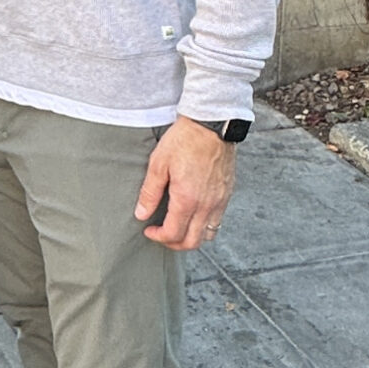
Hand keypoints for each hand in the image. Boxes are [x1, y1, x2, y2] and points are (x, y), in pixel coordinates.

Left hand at [134, 118, 236, 251]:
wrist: (212, 123)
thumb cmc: (184, 140)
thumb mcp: (159, 163)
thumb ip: (150, 192)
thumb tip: (141, 214)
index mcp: (187, 199)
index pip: (173, 234)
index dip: (158, 237)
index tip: (149, 230)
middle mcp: (207, 205)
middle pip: (192, 242)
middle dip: (174, 244)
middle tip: (162, 235)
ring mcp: (220, 200)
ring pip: (208, 235)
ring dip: (192, 236)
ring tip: (178, 226)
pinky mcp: (227, 193)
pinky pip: (218, 220)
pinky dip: (205, 225)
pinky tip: (194, 213)